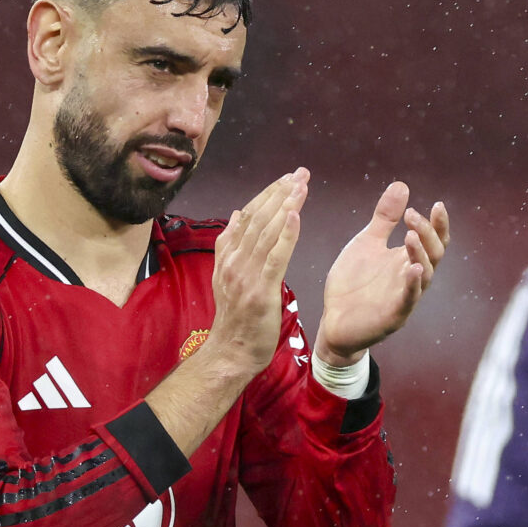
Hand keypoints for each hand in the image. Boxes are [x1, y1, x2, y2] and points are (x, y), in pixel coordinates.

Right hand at [206, 170, 305, 377]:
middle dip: (280, 193)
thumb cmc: (235, 319)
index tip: (287, 177)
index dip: (268, 194)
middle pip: (258, 219)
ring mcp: (246, 275)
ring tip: (301, 185)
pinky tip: (295, 215)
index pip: (249, 216)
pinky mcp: (261, 290)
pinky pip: (275, 257)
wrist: (230, 353)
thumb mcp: (226, 277)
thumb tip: (237, 214)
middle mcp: (234, 261)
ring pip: (266, 232)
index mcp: (228, 256)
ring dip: (285, 205)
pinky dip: (285, 234)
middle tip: (300, 173)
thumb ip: (230, 245)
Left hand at [319, 182, 447, 366]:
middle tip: (411, 215)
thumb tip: (402, 185)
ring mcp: (404, 297)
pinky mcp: (393, 315)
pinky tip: (413, 269)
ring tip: (411, 236)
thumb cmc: (353, 283)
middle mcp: (411, 277)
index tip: (437, 204)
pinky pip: (408, 300)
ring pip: (424, 275)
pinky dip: (412, 285)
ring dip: (420, 254)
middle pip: (434, 253)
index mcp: (406, 259)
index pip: (433, 240)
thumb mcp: (367, 243)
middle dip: (427, 233)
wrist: (333, 321)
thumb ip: (384, 218)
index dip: (438, 224)